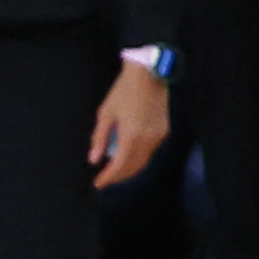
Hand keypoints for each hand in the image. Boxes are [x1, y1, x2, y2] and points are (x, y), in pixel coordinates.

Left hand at [90, 57, 168, 185]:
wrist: (149, 74)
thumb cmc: (124, 91)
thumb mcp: (106, 113)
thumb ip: (99, 138)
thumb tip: (94, 159)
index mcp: (131, 136)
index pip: (120, 166)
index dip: (109, 177)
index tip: (98, 184)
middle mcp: (148, 139)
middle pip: (133, 167)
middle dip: (118, 176)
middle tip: (105, 180)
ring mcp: (158, 136)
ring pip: (143, 161)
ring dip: (129, 169)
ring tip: (114, 171)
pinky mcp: (164, 131)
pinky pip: (150, 152)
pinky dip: (138, 158)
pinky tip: (128, 157)